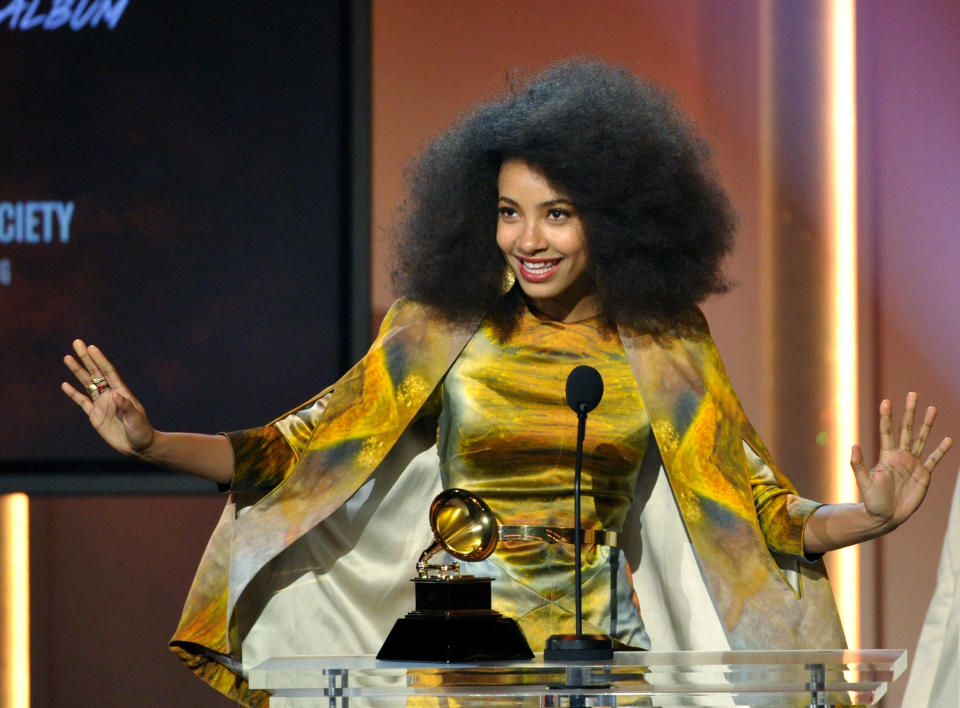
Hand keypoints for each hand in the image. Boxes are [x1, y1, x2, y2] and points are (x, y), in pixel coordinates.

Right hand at [61, 339, 155, 456]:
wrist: (139, 446)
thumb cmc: (141, 431)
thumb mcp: (136, 419)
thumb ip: (126, 406)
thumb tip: (115, 393)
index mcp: (122, 392)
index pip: (108, 372)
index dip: (100, 360)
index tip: (92, 347)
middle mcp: (110, 394)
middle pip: (95, 373)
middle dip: (86, 358)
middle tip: (77, 343)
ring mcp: (101, 404)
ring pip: (87, 384)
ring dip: (77, 371)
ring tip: (67, 357)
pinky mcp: (95, 415)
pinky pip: (82, 401)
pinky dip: (73, 393)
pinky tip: (65, 384)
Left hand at [851, 392, 952, 530]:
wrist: (886, 516)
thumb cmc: (872, 500)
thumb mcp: (864, 482)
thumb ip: (858, 465)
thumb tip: (853, 445)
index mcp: (886, 456)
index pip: (887, 431)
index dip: (887, 417)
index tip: (886, 401)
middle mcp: (900, 456)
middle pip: (906, 429)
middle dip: (909, 412)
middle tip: (913, 394)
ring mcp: (912, 464)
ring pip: (921, 439)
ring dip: (927, 424)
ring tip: (932, 408)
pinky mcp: (923, 475)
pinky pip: (934, 460)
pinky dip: (941, 450)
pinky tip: (948, 439)